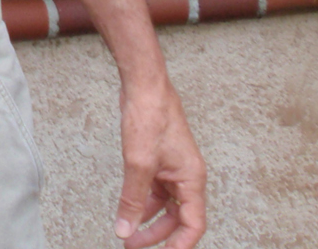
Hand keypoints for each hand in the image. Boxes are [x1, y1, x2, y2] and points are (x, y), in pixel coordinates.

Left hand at [114, 76, 205, 246]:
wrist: (143, 84)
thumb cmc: (150, 116)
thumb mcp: (139, 163)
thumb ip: (133, 199)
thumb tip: (125, 228)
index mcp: (191, 179)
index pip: (192, 224)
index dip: (180, 245)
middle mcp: (186, 176)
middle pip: (177, 218)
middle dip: (157, 236)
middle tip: (134, 246)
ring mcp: (172, 167)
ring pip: (164, 204)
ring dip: (147, 219)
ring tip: (128, 234)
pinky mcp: (158, 159)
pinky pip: (153, 189)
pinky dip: (142, 201)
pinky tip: (129, 209)